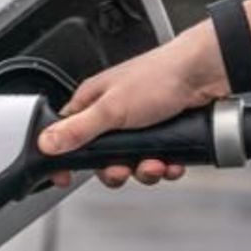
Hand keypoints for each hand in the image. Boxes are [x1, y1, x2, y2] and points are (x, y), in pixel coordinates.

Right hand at [37, 30, 226, 188]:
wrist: (205, 74)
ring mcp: (140, 124)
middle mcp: (114, 113)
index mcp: (92, 102)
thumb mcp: (111, 109)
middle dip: (114, 169)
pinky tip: (171, 162)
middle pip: (101, 156)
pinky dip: (165, 166)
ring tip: (154, 164)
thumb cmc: (159, 76)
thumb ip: (77, 130)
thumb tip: (45, 143)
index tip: (64, 176)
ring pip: (132, 161)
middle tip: (122, 169)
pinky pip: (157, 160)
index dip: (65, 157)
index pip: (67, 135)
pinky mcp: (164, 133)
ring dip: (144, 170)